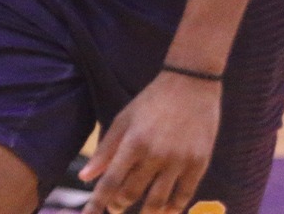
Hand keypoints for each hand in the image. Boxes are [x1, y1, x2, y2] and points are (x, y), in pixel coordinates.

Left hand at [80, 71, 221, 213]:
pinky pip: (184, 196)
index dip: (97, 203)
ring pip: (158, 202)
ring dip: (145, 213)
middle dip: (118, 206)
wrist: (191, 83)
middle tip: (116, 208)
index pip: (110, 181)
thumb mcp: (124, 119)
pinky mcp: (199, 162)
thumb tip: (84, 177)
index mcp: (133, 142)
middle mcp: (155, 154)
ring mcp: (179, 160)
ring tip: (140, 213)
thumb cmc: (152, 100)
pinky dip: (172, 209)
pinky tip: (165, 211)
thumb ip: (105, 149)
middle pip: (131, 194)